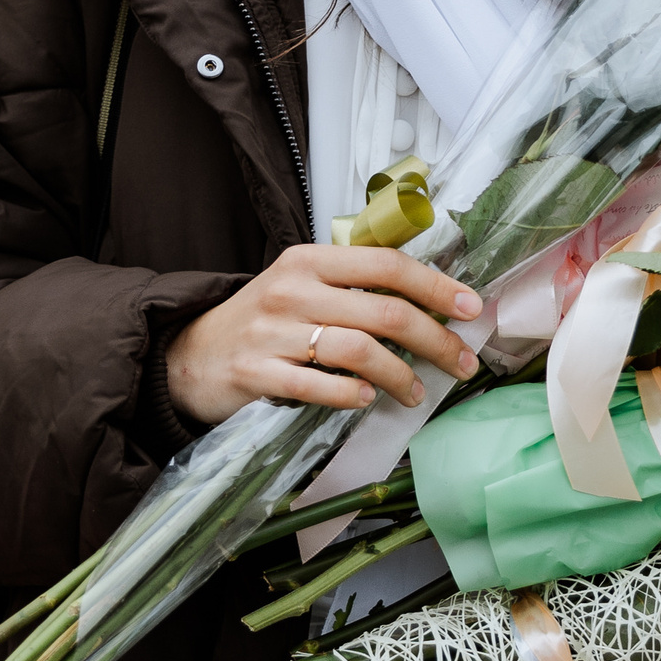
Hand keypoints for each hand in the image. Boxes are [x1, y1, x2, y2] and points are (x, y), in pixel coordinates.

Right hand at [167, 245, 483, 426]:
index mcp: (310, 260)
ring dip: (400, 375)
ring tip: (416, 392)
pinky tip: (366, 400)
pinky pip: (319, 386)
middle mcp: (293, 290)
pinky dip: (351, 395)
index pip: (387, 265)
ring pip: (359, 351)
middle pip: (385, 312)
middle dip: (435, 340)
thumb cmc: (261, 320)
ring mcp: (273, 332)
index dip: (436, 287)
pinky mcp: (256, 373)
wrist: (189, 353)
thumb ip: (352, 284)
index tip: (471, 308)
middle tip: (462, 362)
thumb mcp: (301, 284)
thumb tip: (428, 298)